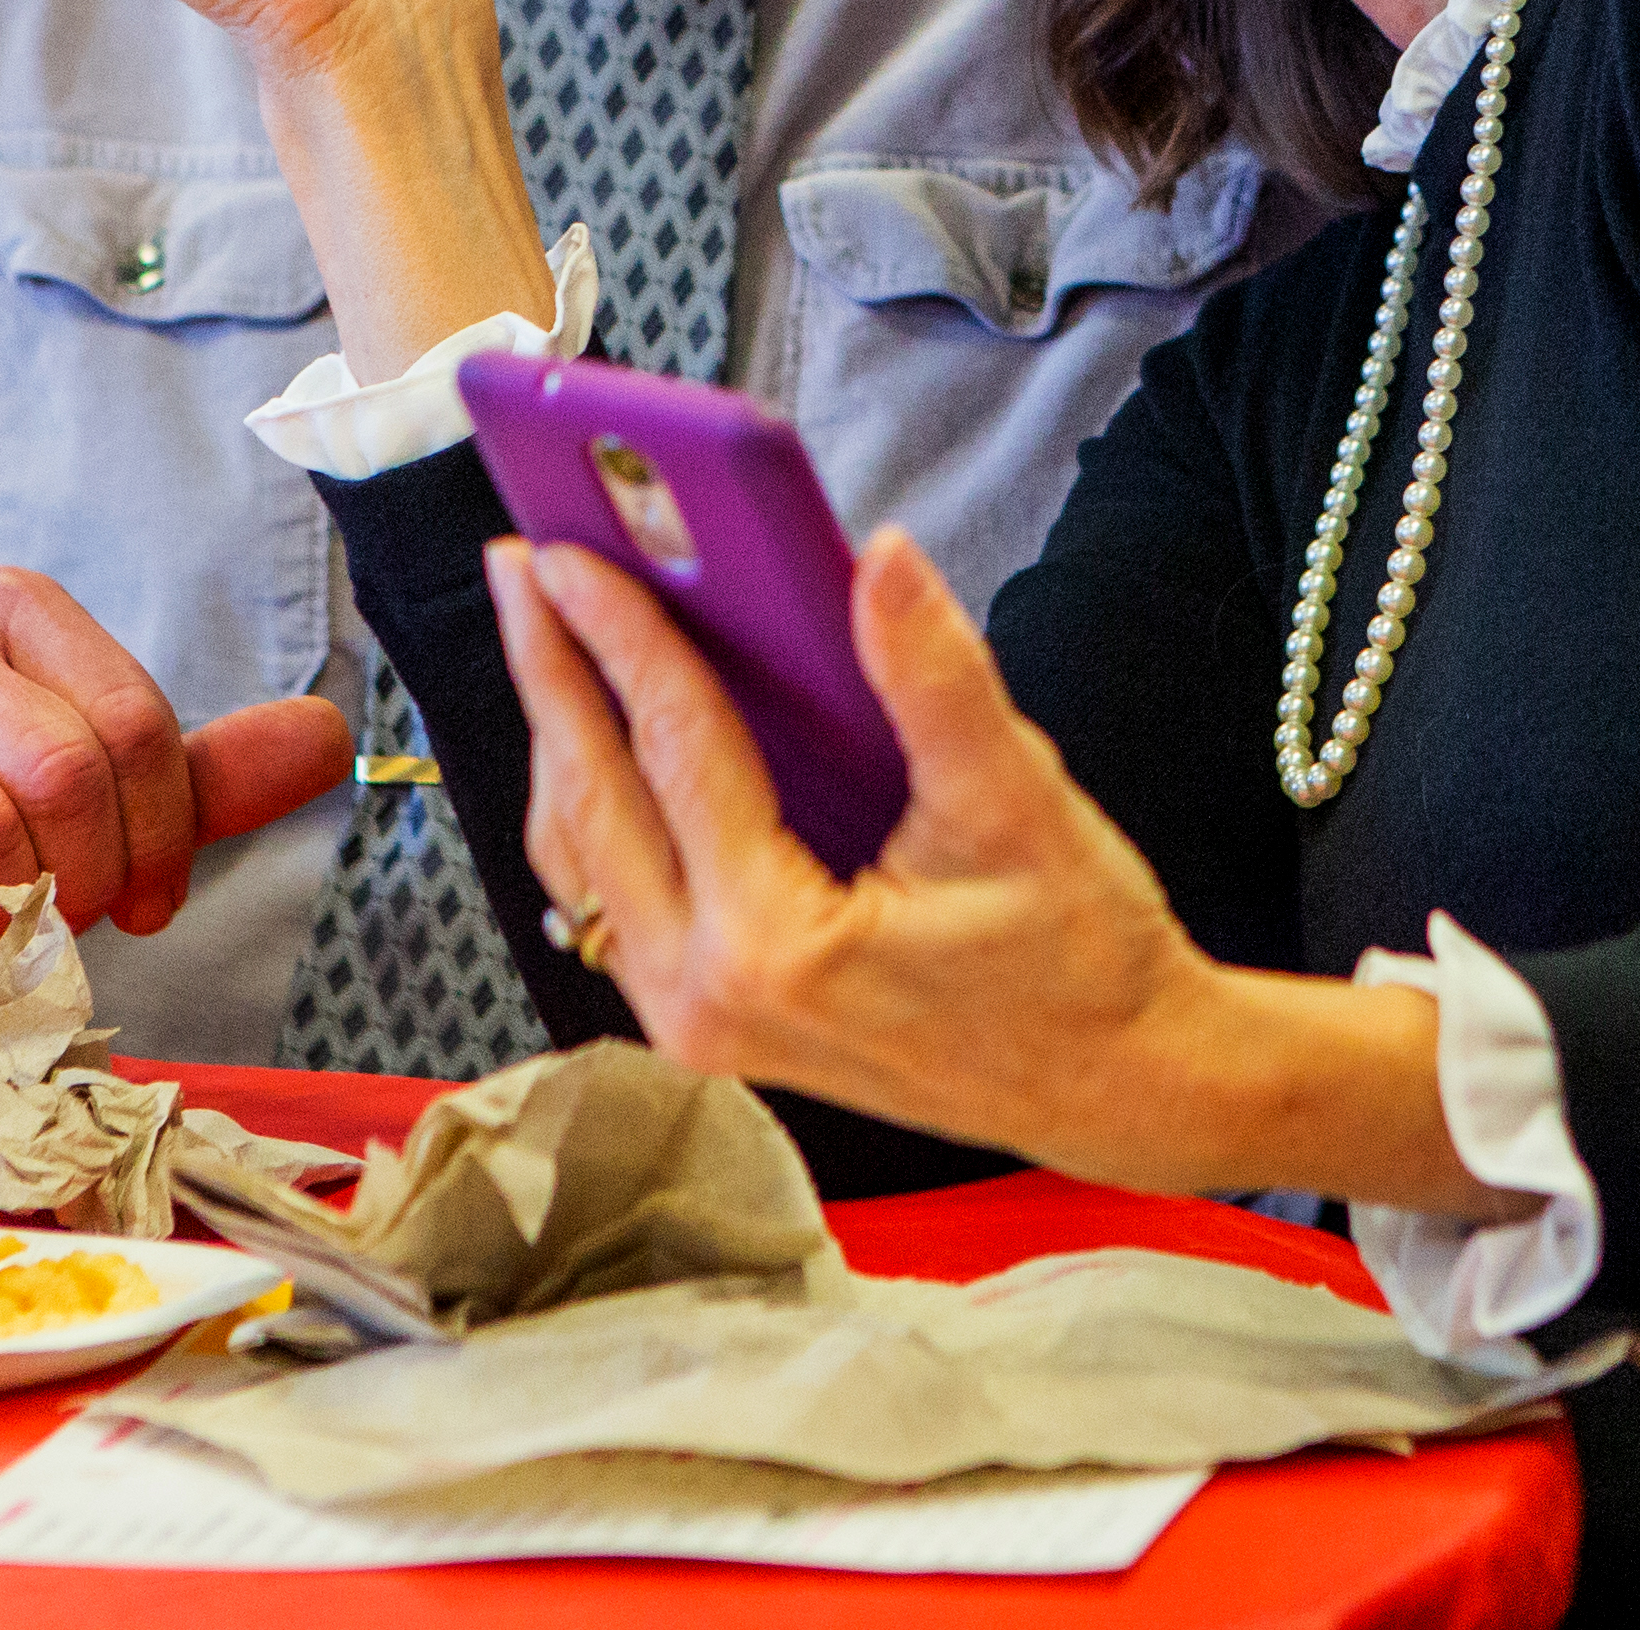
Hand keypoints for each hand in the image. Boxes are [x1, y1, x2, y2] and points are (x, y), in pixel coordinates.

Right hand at [0, 562, 355, 977]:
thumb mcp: (113, 803)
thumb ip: (209, 774)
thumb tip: (329, 736)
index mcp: (17, 611)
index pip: (133, 722)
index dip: (163, 836)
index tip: (152, 904)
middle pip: (65, 768)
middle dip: (88, 877)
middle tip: (71, 921)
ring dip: (11, 912)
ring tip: (0, 927)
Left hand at [493, 530, 1480, 1208]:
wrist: (1119, 1086)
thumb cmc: (1079, 966)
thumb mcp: (1017, 806)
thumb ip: (937, 678)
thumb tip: (882, 561)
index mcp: (774, 949)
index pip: (673, 754)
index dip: (619, 636)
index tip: (568, 554)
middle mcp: (709, 1000)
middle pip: (593, 804)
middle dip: (550, 674)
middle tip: (519, 570)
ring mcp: (699, 1024)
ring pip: (583, 861)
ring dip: (559, 739)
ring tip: (544, 633)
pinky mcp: (713, 1024)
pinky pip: (617, 898)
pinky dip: (598, 807)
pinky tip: (601, 737)